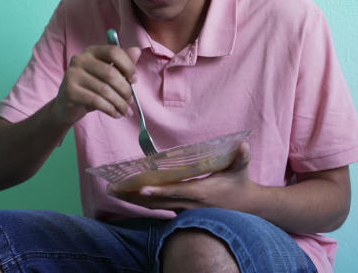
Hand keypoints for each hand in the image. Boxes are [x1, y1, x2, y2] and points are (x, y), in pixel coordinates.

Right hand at [51, 44, 141, 125]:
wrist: (67, 107)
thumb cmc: (91, 89)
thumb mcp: (107, 76)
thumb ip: (122, 64)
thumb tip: (137, 51)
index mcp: (91, 51)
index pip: (113, 51)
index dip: (128, 65)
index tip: (135, 80)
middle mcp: (79, 59)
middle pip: (110, 72)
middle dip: (125, 89)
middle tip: (130, 100)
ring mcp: (72, 74)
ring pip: (104, 89)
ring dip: (119, 102)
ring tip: (126, 111)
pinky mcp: (69, 91)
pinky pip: (96, 101)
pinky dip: (110, 109)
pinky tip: (115, 114)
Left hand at [107, 142, 254, 213]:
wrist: (244, 208)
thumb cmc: (240, 185)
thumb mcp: (241, 170)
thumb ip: (241, 158)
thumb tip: (244, 145)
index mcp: (201, 193)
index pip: (176, 192)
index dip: (159, 191)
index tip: (142, 188)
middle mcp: (189, 204)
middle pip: (157, 202)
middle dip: (134, 196)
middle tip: (112, 188)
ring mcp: (184, 210)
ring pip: (154, 207)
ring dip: (133, 199)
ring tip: (113, 191)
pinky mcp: (181, 212)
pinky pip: (158, 208)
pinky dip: (143, 202)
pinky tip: (128, 195)